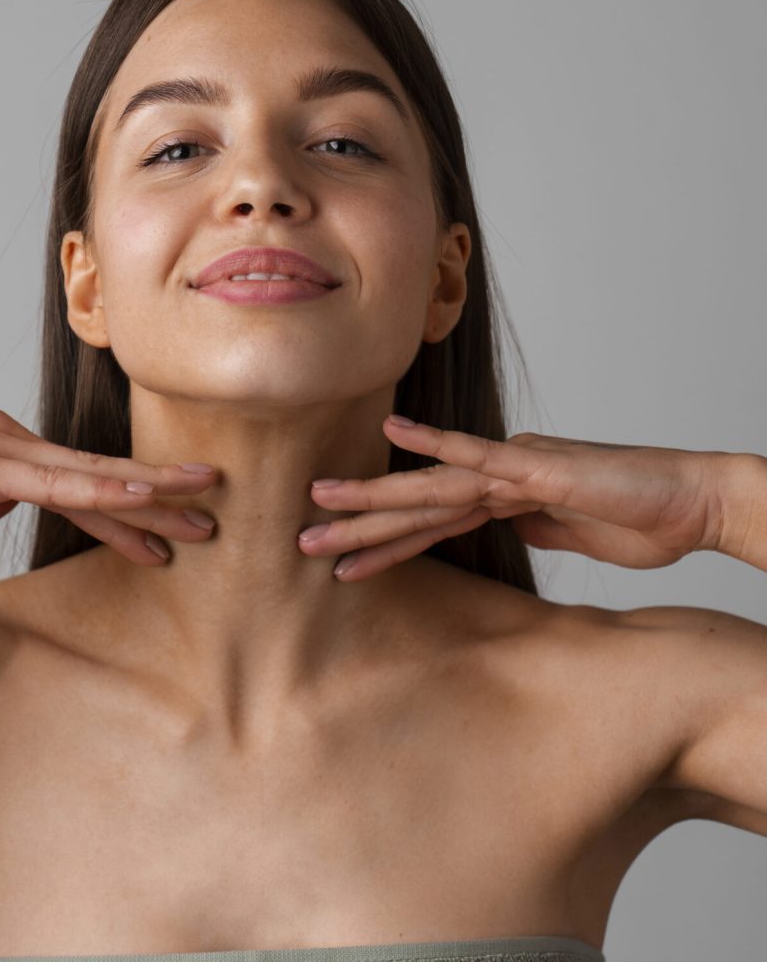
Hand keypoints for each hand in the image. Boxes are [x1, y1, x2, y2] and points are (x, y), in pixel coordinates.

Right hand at [0, 407, 216, 567]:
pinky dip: (101, 494)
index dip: (133, 498)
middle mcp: (11, 435)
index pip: (84, 477)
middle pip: (100, 471)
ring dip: (148, 495)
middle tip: (214, 505)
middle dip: (160, 491)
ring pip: (89, 475)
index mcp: (8, 444)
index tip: (177, 517)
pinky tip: (141, 503)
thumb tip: (23, 501)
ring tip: (200, 513)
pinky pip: (56, 483)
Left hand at [299, 416, 729, 581]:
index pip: (431, 523)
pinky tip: (392, 433)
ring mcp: (513, 468)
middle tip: (300, 540)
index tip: (342, 561)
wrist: (695, 501)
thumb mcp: (577, 537)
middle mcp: (498, 477)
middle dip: (357, 525)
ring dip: (373, 501)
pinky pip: (478, 455)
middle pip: (415, 505)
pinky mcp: (536, 467)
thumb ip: (538, 528)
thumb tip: (512, 528)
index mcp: (505, 497)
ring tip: (318, 509)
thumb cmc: (645, 519)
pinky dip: (436, 445)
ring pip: (430, 487)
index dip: (385, 542)